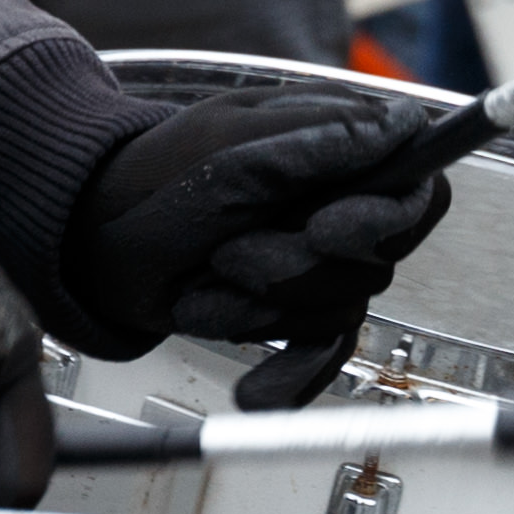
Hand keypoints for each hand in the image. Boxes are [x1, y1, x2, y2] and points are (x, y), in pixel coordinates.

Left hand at [67, 87, 453, 403]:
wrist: (94, 247)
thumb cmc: (152, 183)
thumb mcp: (233, 148)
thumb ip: (324, 138)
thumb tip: (403, 122)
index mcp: (336, 146)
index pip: (420, 185)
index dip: (388, 215)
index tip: (328, 229)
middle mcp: (339, 204)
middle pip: (379, 259)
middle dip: (295, 266)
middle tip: (230, 253)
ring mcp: (317, 262)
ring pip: (340, 307)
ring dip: (262, 307)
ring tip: (205, 285)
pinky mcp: (293, 313)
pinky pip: (322, 358)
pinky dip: (286, 376)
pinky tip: (253, 390)